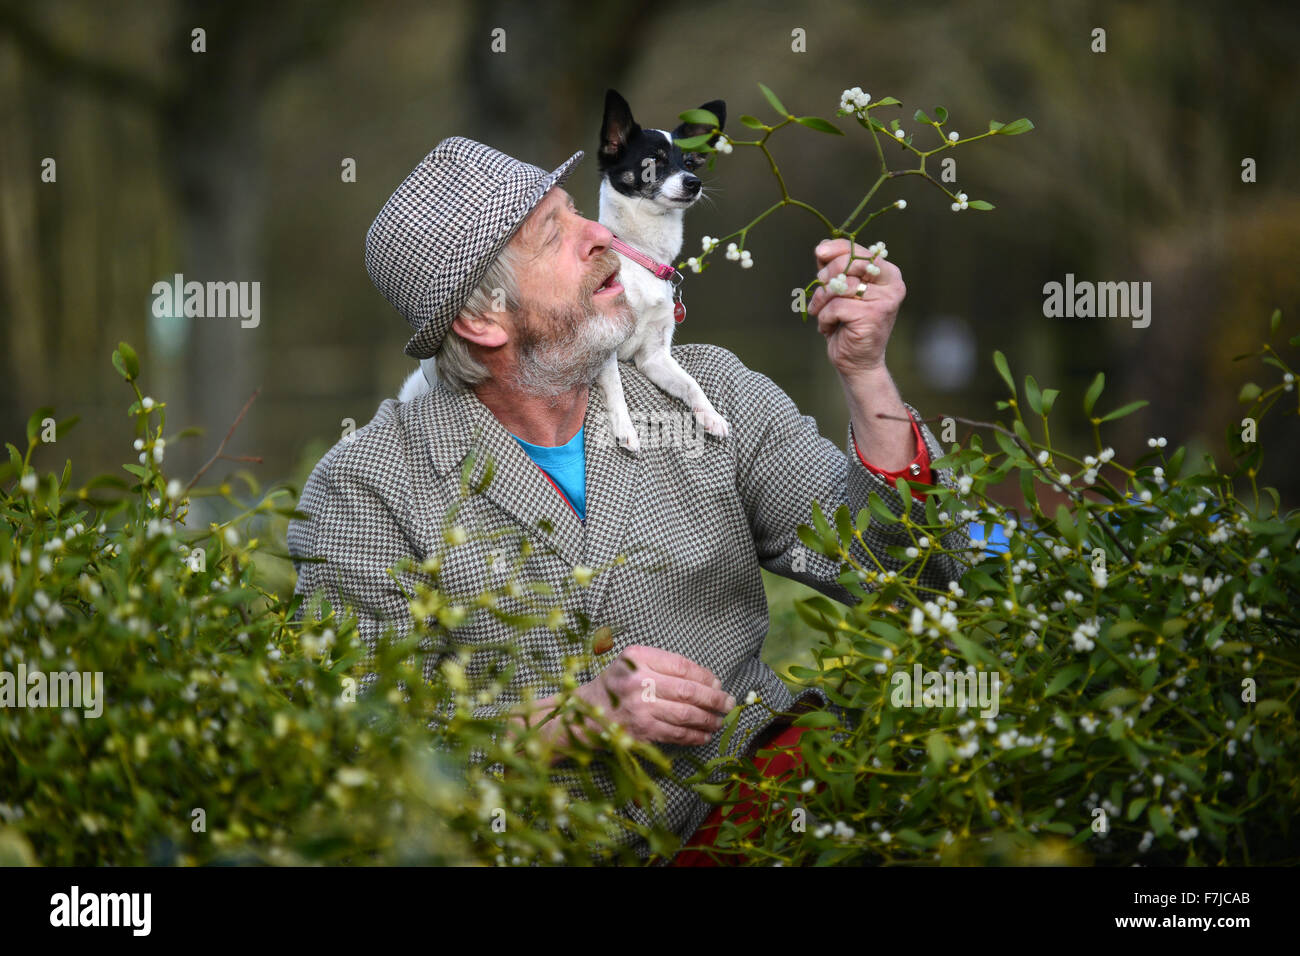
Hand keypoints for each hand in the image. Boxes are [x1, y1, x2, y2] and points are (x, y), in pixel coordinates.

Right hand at [576, 645, 735, 746]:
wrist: (588, 712)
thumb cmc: (618, 683)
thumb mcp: (634, 661)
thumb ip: (665, 664)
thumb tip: (709, 681)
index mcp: (638, 657)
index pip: (682, 666)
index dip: (705, 676)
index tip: (718, 683)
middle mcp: (638, 681)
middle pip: (688, 691)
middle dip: (715, 699)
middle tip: (729, 703)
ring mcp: (640, 708)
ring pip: (686, 715)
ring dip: (709, 719)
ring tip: (720, 720)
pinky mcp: (642, 731)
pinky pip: (676, 734)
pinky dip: (695, 736)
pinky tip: (705, 734)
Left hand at [808, 238, 905, 375]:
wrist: (858, 362)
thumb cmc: (848, 325)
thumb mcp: (842, 293)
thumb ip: (835, 270)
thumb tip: (822, 247)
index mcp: (888, 275)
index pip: (861, 251)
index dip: (838, 249)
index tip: (820, 253)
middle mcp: (891, 285)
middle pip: (850, 263)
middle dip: (827, 276)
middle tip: (820, 292)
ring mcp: (885, 300)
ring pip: (840, 286)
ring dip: (823, 301)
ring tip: (823, 314)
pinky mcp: (872, 315)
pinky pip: (836, 306)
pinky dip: (825, 318)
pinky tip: (830, 328)